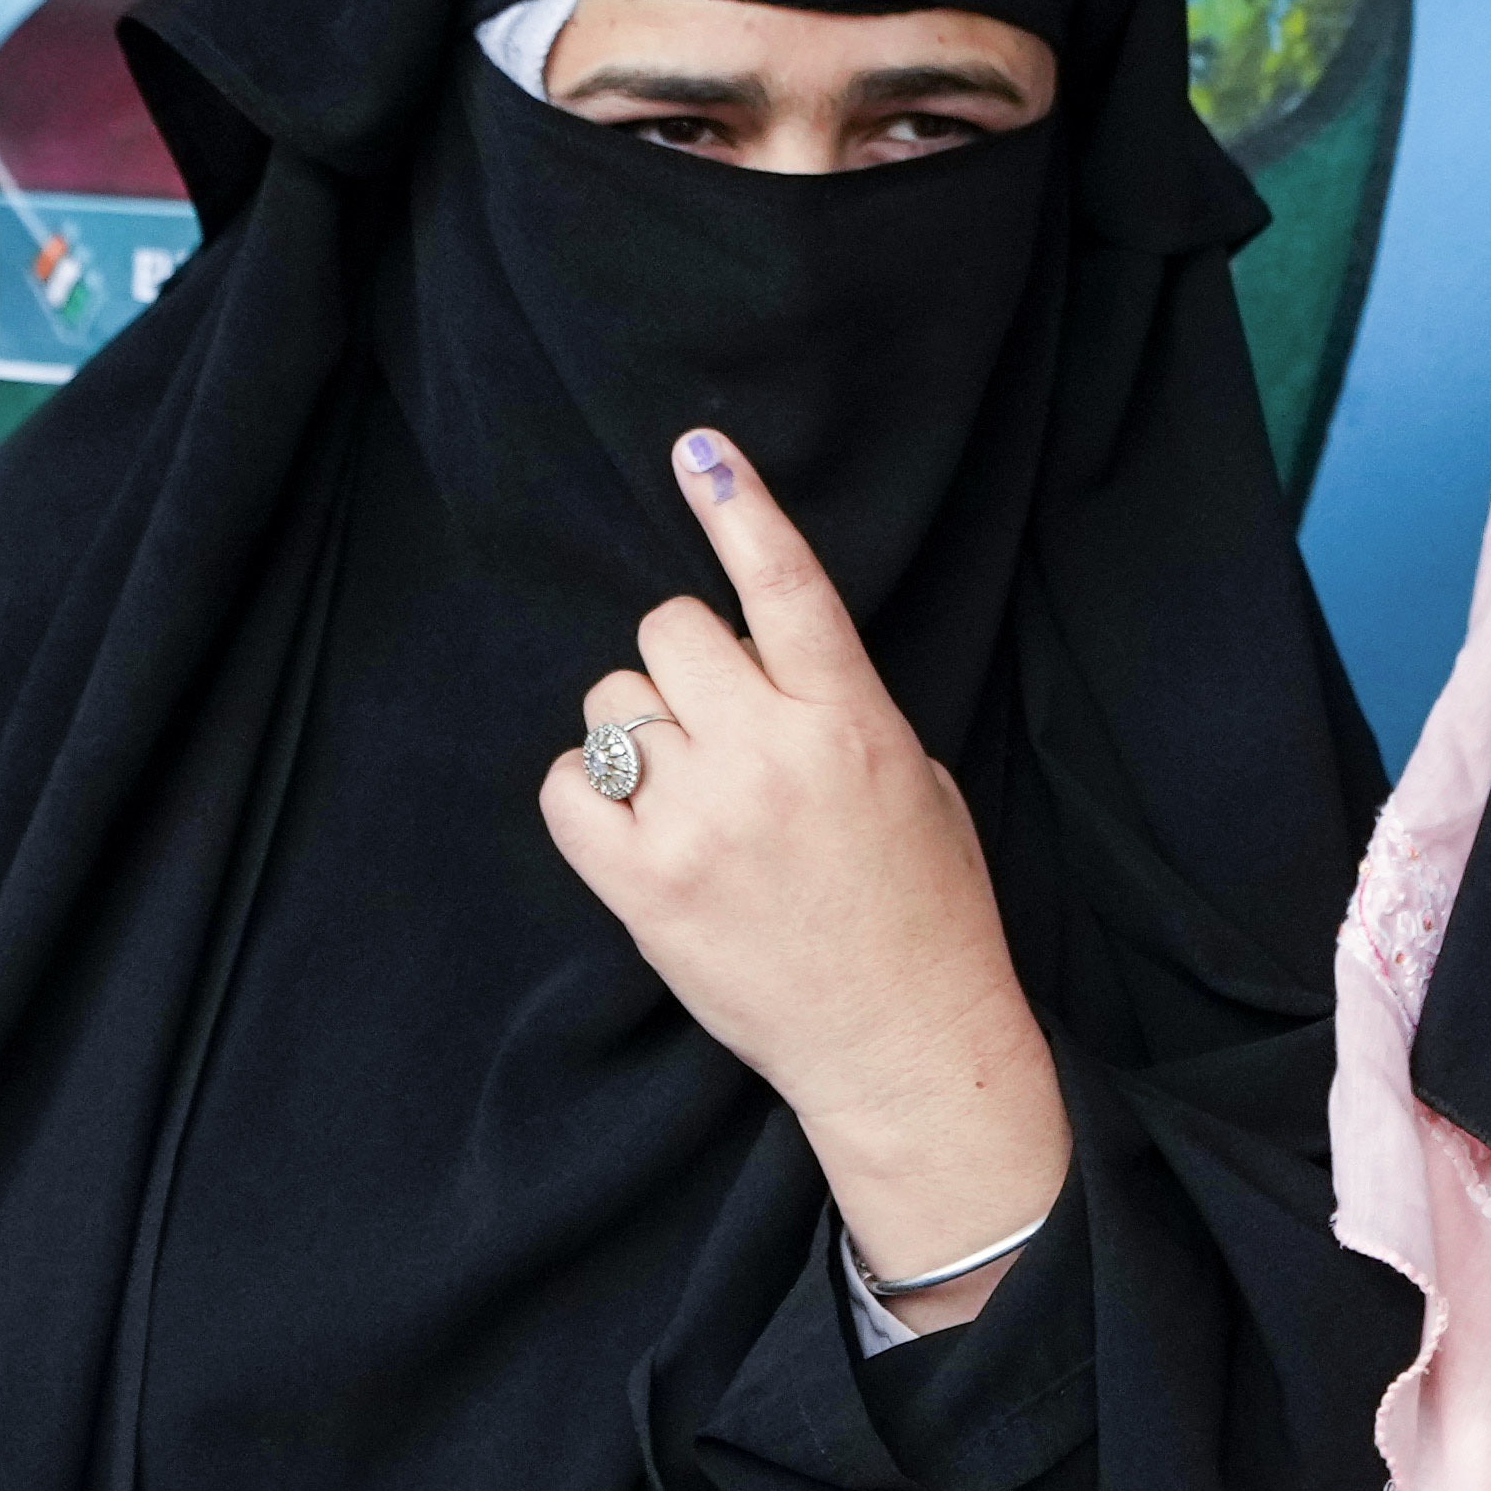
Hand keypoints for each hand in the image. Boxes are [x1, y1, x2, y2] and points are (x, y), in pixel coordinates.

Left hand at [537, 428, 1067, 1317]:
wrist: (902, 1042)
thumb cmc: (924, 910)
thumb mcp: (913, 779)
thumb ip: (833, 706)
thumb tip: (750, 658)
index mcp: (852, 721)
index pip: (785, 586)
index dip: (739, 508)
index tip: (698, 448)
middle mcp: (771, 756)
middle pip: (669, 632)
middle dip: (683, 667)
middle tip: (717, 729)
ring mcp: (700, 820)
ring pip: (612, 704)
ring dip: (639, 733)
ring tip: (687, 794)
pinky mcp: (643, 885)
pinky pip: (567, 787)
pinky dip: (591, 797)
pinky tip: (637, 828)